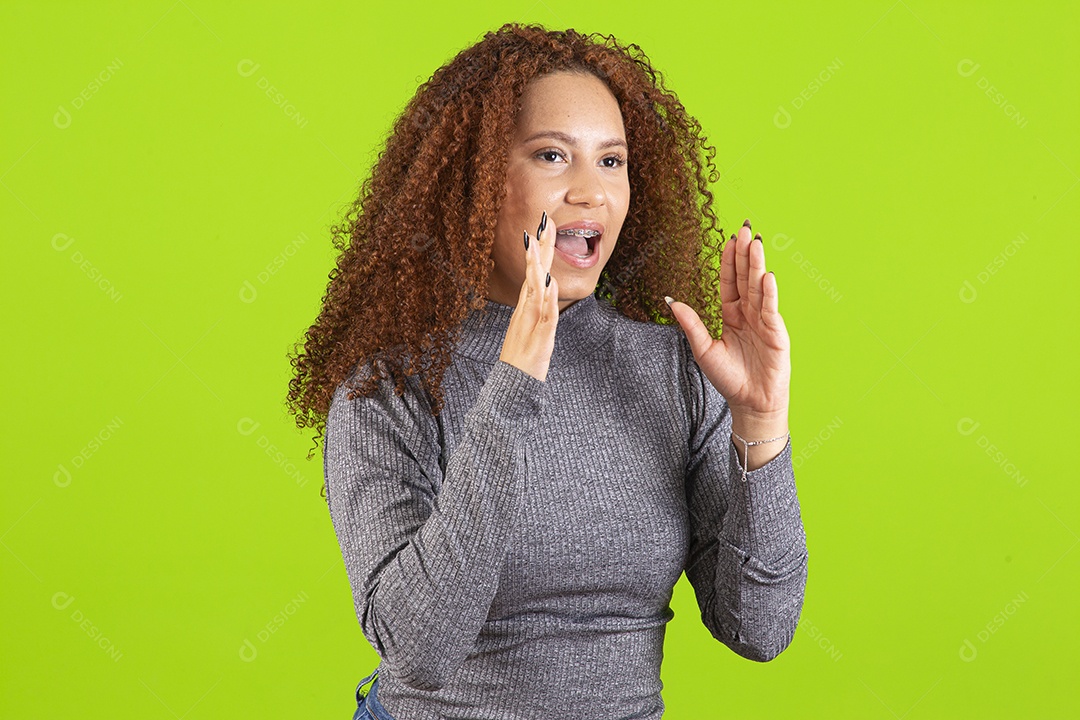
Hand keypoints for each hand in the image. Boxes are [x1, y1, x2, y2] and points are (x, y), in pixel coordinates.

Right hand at [499, 210, 558, 381]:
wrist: (513, 383)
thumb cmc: (524, 357)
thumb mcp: (535, 327)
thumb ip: (541, 306)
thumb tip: (548, 284)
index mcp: (527, 306)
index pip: (534, 273)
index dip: (538, 250)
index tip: (542, 228)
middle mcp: (527, 310)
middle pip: (534, 274)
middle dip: (539, 247)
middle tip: (543, 222)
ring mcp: (531, 322)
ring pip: (535, 289)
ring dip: (537, 266)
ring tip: (539, 243)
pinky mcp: (540, 338)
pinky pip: (545, 315)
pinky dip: (547, 299)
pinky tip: (549, 283)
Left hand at [666, 220, 789, 426]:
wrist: (750, 403)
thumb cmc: (728, 378)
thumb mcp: (703, 350)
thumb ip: (691, 324)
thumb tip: (671, 301)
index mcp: (731, 314)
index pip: (730, 281)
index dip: (729, 261)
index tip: (728, 239)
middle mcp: (749, 313)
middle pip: (746, 277)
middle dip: (745, 253)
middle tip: (745, 229)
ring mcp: (764, 321)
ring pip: (759, 288)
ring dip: (758, 265)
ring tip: (756, 243)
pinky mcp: (776, 333)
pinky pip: (770, 309)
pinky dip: (768, 293)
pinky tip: (766, 277)